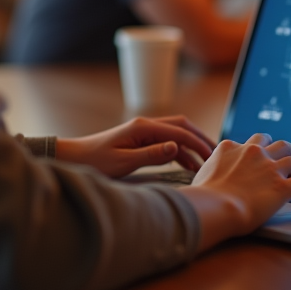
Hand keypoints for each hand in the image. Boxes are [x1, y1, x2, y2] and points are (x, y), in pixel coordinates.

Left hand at [54, 116, 215, 178]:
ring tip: (207, 162)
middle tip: (216, 154)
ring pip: (176, 133)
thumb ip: (151, 155)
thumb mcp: (123, 162)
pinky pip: (166, 142)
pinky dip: (180, 151)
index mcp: (142, 127)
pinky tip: (188, 164)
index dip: (197, 144)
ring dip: (192, 145)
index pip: (178, 132)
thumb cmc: (95, 161)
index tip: (212, 157)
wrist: (75, 157)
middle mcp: (145, 125)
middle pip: (181, 126)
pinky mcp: (141, 140)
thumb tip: (176, 148)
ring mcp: (144, 131)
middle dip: (200, 138)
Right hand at [179, 133, 290, 251]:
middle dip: (281, 145)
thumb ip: (209, 169)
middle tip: (287, 151)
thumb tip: (206, 176)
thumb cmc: (203, 196)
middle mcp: (253, 153)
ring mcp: (270, 168)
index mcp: (232, 148)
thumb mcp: (200, 174)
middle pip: (273, 142)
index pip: (248, 142)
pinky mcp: (283, 186)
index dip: (255, 149)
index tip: (258, 154)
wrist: (216, 206)